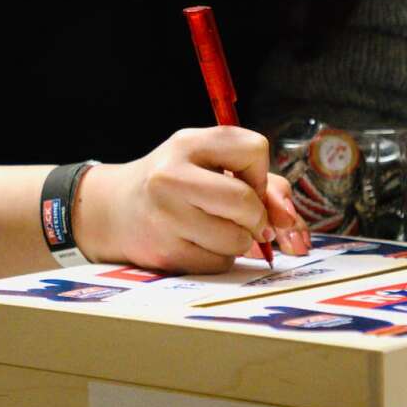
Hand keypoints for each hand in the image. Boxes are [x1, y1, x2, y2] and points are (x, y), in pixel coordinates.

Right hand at [73, 126, 305, 273]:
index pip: (254, 150)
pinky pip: (219, 264)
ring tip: (211, 229)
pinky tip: (196, 244)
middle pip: (247, 202)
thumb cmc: (175, 186)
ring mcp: (165, 216)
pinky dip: (218, 259)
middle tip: (241, 217)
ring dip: (237, 241)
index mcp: (188, 143)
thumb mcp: (210, 165)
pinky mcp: (163, 252)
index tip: (242, 181)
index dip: (259, 172)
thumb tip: (292, 225)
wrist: (114, 211)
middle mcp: (171, 176)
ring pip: (237, 239)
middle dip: (255, 216)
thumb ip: (264, 185)